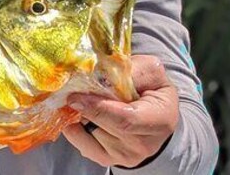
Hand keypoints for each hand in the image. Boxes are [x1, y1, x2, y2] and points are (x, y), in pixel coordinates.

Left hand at [61, 54, 178, 167]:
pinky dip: (73, 128)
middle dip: (83, 107)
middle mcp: (144, 144)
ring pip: (90, 134)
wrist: (153, 115)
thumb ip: (132, 70)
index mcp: (160, 120)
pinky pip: (81, 144)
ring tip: (79, 99)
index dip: (98, 107)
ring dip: (78, 115)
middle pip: (104, 126)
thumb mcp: (150, 71)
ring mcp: (125, 156)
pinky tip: (77, 113)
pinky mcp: (108, 160)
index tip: (76, 95)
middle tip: (69, 91)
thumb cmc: (151, 89)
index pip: (126, 119)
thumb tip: (102, 73)